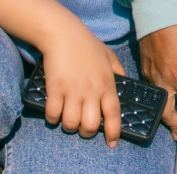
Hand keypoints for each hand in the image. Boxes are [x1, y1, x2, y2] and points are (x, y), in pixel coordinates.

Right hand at [39, 30, 126, 146]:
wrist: (64, 34)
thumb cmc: (88, 44)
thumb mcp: (109, 56)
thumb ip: (119, 71)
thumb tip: (124, 83)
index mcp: (107, 84)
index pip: (113, 114)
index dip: (114, 132)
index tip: (112, 142)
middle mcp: (91, 91)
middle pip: (90, 126)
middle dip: (87, 132)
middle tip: (83, 128)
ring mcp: (72, 91)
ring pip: (71, 124)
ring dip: (69, 126)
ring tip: (68, 119)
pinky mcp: (55, 89)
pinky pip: (52, 115)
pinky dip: (52, 118)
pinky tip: (54, 113)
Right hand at [139, 22, 176, 138]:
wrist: (156, 13)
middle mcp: (162, 80)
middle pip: (168, 114)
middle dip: (176, 124)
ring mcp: (152, 76)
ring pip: (159, 104)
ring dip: (168, 112)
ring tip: (176, 118)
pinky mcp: (145, 70)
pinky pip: (154, 90)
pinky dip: (162, 96)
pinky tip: (169, 92)